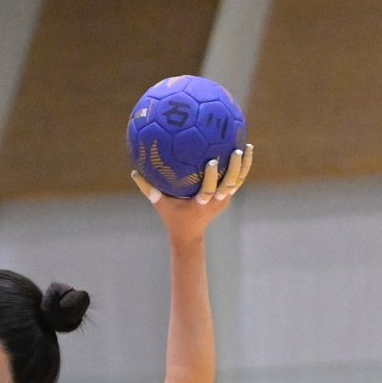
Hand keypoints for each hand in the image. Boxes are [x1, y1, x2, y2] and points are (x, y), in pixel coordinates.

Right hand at [131, 144, 253, 240]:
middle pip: (229, 184)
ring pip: (238, 181)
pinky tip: (244, 151)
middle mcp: (215, 202)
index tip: (213, 160)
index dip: (212, 176)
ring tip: (247, 147)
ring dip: (244, 165)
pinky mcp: (226, 197)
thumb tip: (134, 172)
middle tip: (236, 150)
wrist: (189, 235)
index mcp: (201, 203)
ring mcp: (223, 200)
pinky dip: (242, 168)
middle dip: (235, 167)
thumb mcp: (160, 205)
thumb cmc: (173, 218)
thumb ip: (148, 189)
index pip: (209, 190)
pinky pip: (237, 181)